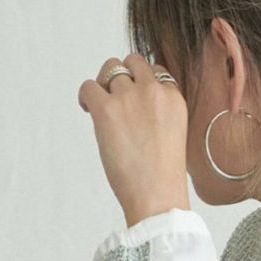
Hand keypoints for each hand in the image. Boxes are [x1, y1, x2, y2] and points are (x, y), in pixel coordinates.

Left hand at [78, 53, 190, 227]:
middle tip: (115, 98)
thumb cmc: (164, 178)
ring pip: (110, 69)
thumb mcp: (174, 135)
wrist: (157, 198)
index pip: (155, 71)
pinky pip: (88, 86)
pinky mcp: (106, 109)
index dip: (142, 82)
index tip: (135, 97)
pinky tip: (88, 110)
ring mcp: (128, 97)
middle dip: (122, 76)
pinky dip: (85, 95)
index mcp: (173, 98)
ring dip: (103, 84)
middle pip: (132, 62)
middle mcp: (152, 91)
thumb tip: (136, 108)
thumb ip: (160, 113)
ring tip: (101, 107)